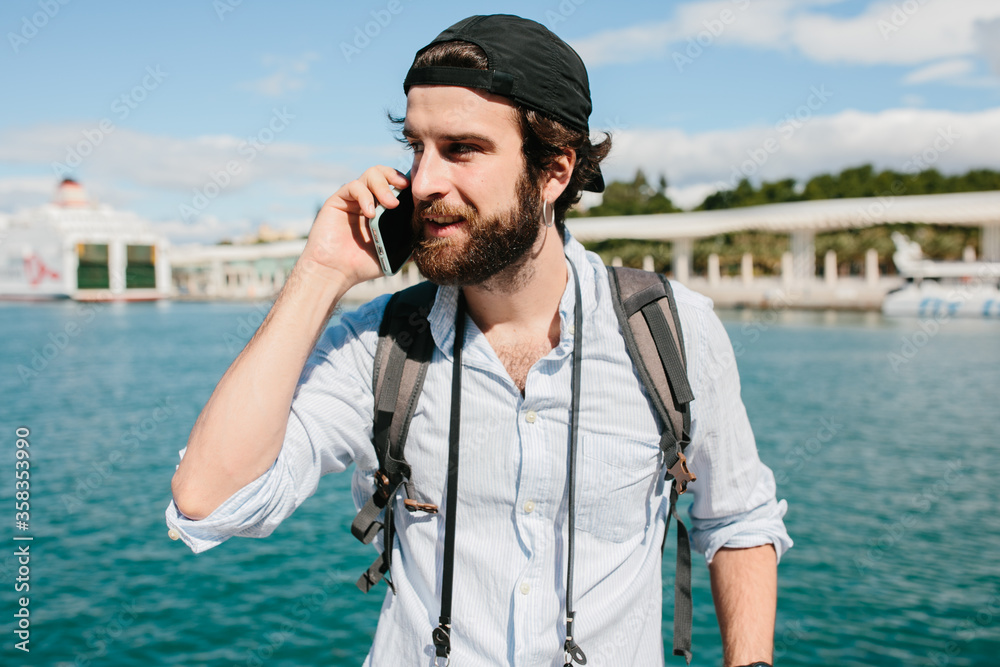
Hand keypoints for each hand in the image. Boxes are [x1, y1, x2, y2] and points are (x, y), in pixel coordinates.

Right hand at [299, 166, 410, 287]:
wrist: (335, 272)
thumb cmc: (362, 265)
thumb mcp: (393, 254)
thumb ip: (410, 243)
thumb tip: (430, 237)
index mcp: (381, 210)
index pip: (395, 185)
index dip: (406, 183)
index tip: (417, 191)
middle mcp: (367, 200)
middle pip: (383, 173)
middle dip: (396, 177)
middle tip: (405, 189)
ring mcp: (353, 199)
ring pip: (370, 174)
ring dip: (383, 186)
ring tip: (391, 204)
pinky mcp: (338, 200)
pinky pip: (353, 187)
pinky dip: (365, 196)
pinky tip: (370, 213)